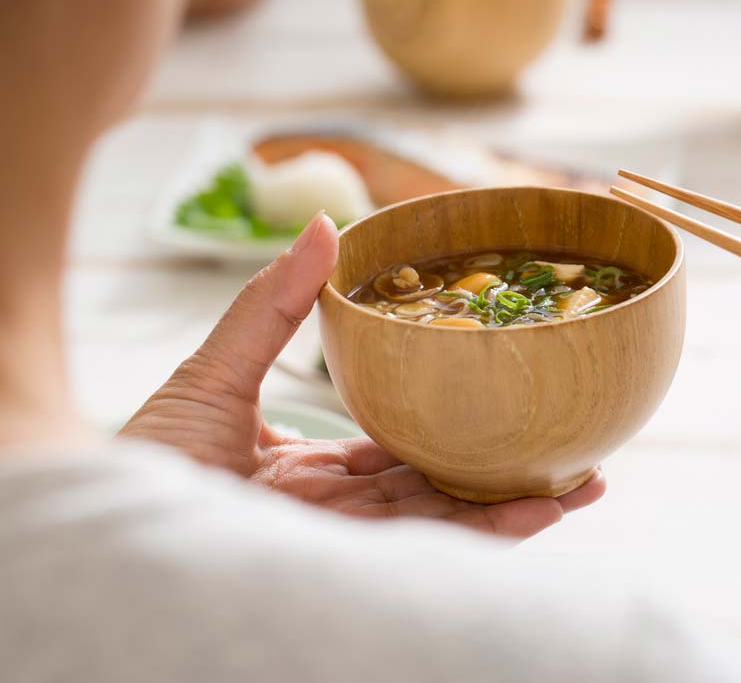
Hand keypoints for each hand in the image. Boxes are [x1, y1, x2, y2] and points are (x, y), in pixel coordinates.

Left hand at [120, 215, 605, 538]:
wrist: (102, 520)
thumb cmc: (140, 454)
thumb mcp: (215, 371)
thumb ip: (273, 306)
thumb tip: (329, 223)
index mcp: (307, 470)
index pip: (396, 447)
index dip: (453, 423)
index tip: (508, 395)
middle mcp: (332, 514)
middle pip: (436, 489)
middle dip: (507, 471)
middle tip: (579, 451)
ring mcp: (341, 546)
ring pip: (442, 524)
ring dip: (518, 505)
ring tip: (586, 484)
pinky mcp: (344, 568)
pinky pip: (423, 553)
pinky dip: (485, 534)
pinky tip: (541, 513)